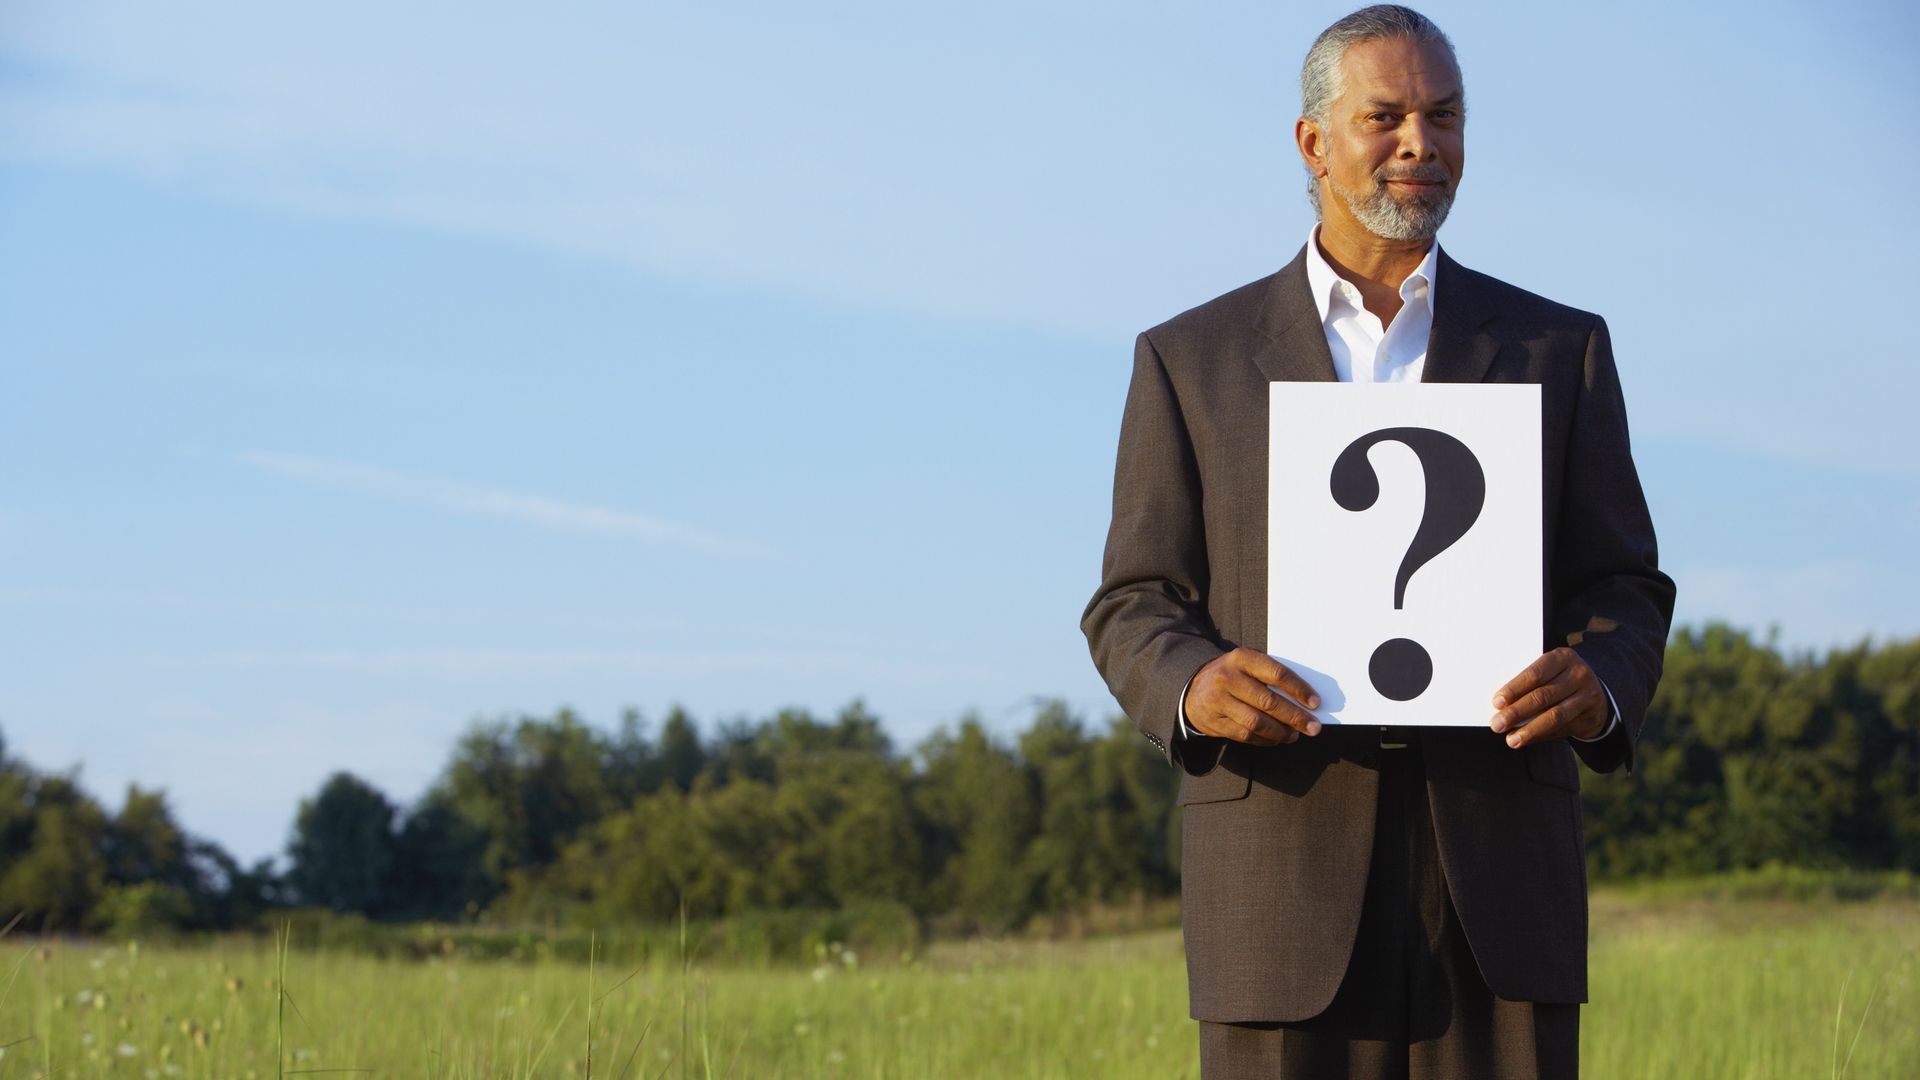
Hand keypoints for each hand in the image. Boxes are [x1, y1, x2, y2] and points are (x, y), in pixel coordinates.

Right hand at [1183, 648, 1321, 744]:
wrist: (1193, 690)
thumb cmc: (1232, 676)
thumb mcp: (1246, 665)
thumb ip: (1270, 677)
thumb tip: (1305, 701)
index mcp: (1241, 658)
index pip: (1276, 673)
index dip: (1298, 689)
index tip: (1315, 703)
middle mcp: (1228, 678)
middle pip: (1268, 701)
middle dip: (1295, 717)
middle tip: (1313, 727)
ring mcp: (1219, 701)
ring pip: (1257, 722)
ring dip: (1281, 732)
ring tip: (1295, 735)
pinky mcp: (1215, 722)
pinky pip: (1246, 736)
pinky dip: (1266, 740)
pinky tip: (1277, 739)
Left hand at [1490, 648, 1608, 747]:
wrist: (1594, 694)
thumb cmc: (1559, 681)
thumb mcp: (1549, 673)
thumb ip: (1530, 685)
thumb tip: (1501, 706)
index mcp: (1562, 657)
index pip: (1534, 674)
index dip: (1514, 689)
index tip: (1497, 703)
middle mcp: (1578, 674)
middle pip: (1542, 696)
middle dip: (1516, 712)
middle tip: (1497, 724)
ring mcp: (1587, 695)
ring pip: (1554, 715)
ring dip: (1529, 729)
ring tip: (1511, 739)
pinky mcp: (1590, 715)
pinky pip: (1563, 728)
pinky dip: (1542, 735)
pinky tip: (1527, 739)